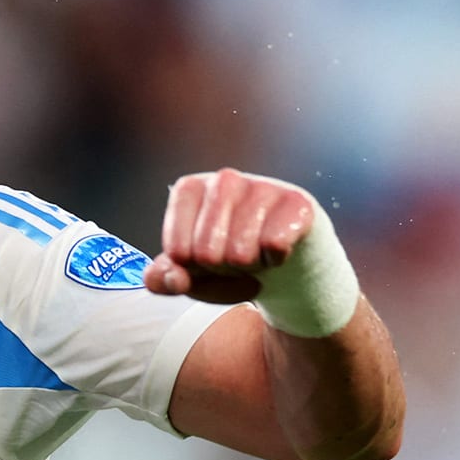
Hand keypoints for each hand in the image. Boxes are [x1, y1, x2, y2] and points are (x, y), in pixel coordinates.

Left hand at [145, 169, 319, 305]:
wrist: (281, 254)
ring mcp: (261, 186)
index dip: (191, 271)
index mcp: (189, 189)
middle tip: (232, 261)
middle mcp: (223, 180)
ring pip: (240, 255)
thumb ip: (163, 279)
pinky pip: (274, 247)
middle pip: (207, 255)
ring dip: (248, 270)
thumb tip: (175, 278)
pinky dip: (274, 262)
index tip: (203, 262)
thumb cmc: (226, 256)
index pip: (177, 253)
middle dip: (220, 273)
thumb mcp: (187, 272)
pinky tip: (276, 251)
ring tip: (254, 255)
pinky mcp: (296, 202)